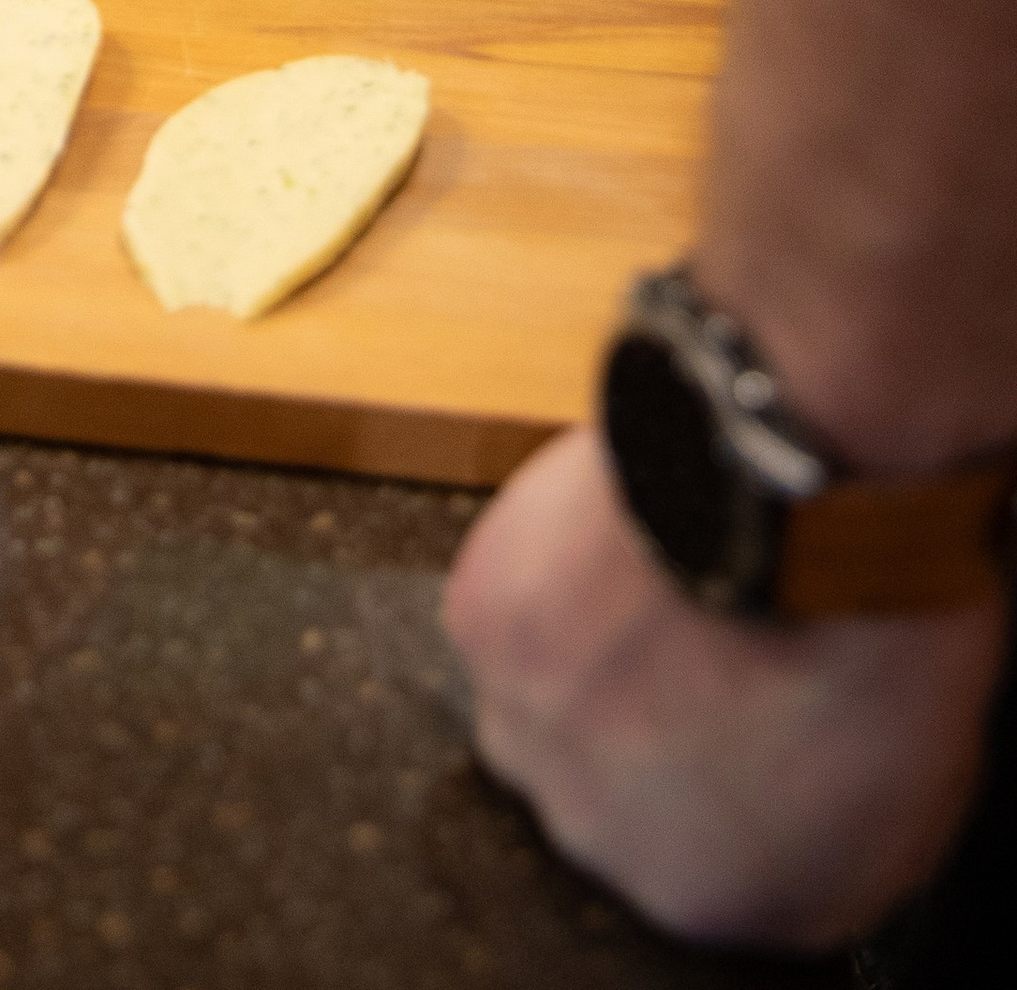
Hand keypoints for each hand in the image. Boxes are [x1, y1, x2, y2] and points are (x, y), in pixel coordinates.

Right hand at [443, 425, 1003, 950]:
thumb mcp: (907, 798)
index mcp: (705, 899)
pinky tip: (616, 546)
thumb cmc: (867, 624)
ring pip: (547, 710)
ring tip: (661, 587)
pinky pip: (509, 618)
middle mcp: (596, 839)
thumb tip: (792, 824)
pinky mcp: (482, 626)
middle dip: (649, 735)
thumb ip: (819, 848)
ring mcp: (529, 733)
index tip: (755, 730)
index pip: (703, 873)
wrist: (792, 489)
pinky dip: (547, 580)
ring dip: (585, 661)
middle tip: (707, 653)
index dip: (733, 792)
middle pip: (611, 798)